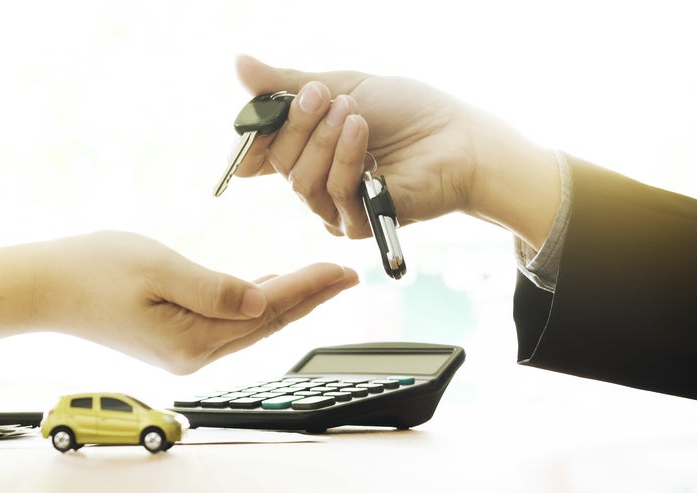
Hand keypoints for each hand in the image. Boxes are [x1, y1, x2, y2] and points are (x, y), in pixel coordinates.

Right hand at [32, 231, 358, 373]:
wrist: (43, 287)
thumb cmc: (93, 270)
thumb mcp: (158, 268)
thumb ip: (214, 288)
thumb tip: (261, 300)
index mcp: (193, 340)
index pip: (267, 311)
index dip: (309, 289)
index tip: (344, 271)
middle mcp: (193, 355)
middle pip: (265, 323)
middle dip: (309, 298)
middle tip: (347, 275)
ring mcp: (182, 351)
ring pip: (249, 325)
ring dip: (285, 302)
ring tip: (321, 282)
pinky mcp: (172, 340)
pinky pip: (226, 324)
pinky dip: (253, 304)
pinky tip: (267, 290)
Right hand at [234, 55, 559, 249]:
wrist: (458, 139)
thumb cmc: (406, 112)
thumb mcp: (343, 86)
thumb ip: (288, 83)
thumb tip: (239, 64)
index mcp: (305, 148)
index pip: (260, 150)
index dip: (253, 136)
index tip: (258, 113)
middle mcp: (314, 180)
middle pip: (279, 161)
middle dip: (298, 125)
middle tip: (321, 95)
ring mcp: (333, 205)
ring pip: (301, 181)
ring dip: (324, 140)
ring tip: (351, 110)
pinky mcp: (357, 224)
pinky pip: (334, 194)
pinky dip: (345, 159)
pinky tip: (361, 131)